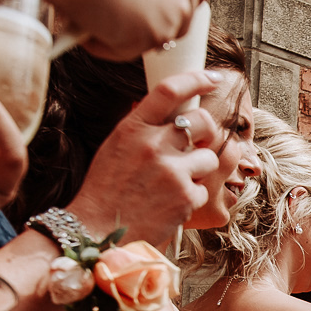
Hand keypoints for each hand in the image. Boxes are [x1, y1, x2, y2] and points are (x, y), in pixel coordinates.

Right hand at [36, 0, 224, 61]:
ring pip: (155, 35)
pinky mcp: (150, 35)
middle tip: (119, 11)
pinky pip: (126, 50)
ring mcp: (171, 9)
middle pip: (183, 13)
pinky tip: (83, 28)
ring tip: (93, 15)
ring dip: (127, 32)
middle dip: (154, 17)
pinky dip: (104, 44)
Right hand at [63, 73, 221, 244]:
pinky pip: (204, 189)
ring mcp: (172, 171)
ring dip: (199, 170)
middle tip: (197, 145)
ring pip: (209, 157)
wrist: (97, 231)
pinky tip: (170, 205)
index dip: (197, 79)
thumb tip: (171, 112)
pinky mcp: (186, 197)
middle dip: (207, 132)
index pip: (170, 90)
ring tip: (174, 184)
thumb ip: (143, 129)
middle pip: (202, 121)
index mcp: (133, 127)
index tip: (213, 78)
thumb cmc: (105, 191)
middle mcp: (153, 144)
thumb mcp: (116, 148)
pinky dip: (192, 197)